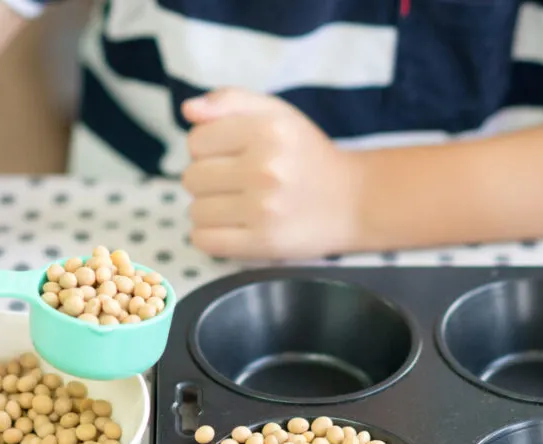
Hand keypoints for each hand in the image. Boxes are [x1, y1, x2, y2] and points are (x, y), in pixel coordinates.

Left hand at [181, 88, 367, 259]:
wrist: (354, 201)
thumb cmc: (306, 155)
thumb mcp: (277, 114)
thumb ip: (231, 101)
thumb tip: (188, 110)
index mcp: (267, 130)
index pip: (196, 141)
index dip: (207, 149)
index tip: (231, 155)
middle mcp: (266, 168)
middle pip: (192, 178)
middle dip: (208, 180)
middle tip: (237, 182)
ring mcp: (264, 209)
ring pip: (195, 211)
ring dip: (210, 210)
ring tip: (239, 204)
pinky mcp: (263, 243)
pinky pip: (204, 241)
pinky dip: (210, 236)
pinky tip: (233, 226)